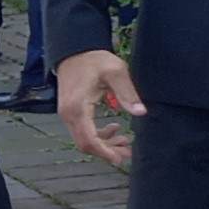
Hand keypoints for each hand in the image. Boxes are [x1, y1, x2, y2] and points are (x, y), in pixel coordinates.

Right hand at [56, 49, 143, 167]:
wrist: (75, 50)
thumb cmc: (94, 59)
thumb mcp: (115, 71)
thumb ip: (127, 93)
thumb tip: (141, 112)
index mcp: (77, 107)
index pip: (89, 140)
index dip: (105, 152)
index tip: (120, 159)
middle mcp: (68, 114)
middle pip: (85, 144)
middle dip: (107, 151)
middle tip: (128, 152)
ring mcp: (67, 114)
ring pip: (84, 139)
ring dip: (104, 144)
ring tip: (126, 142)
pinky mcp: (70, 112)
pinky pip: (82, 131)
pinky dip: (98, 135)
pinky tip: (114, 129)